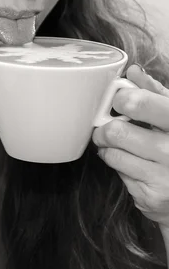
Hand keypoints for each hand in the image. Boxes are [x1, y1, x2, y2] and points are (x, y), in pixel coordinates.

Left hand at [92, 64, 168, 229]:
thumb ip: (156, 93)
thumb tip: (133, 72)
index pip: (141, 103)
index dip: (122, 99)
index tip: (120, 101)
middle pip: (117, 131)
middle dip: (106, 128)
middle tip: (108, 128)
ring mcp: (162, 176)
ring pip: (112, 153)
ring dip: (109, 148)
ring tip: (119, 145)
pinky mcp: (149, 196)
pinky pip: (118, 173)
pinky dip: (119, 167)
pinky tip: (133, 164)